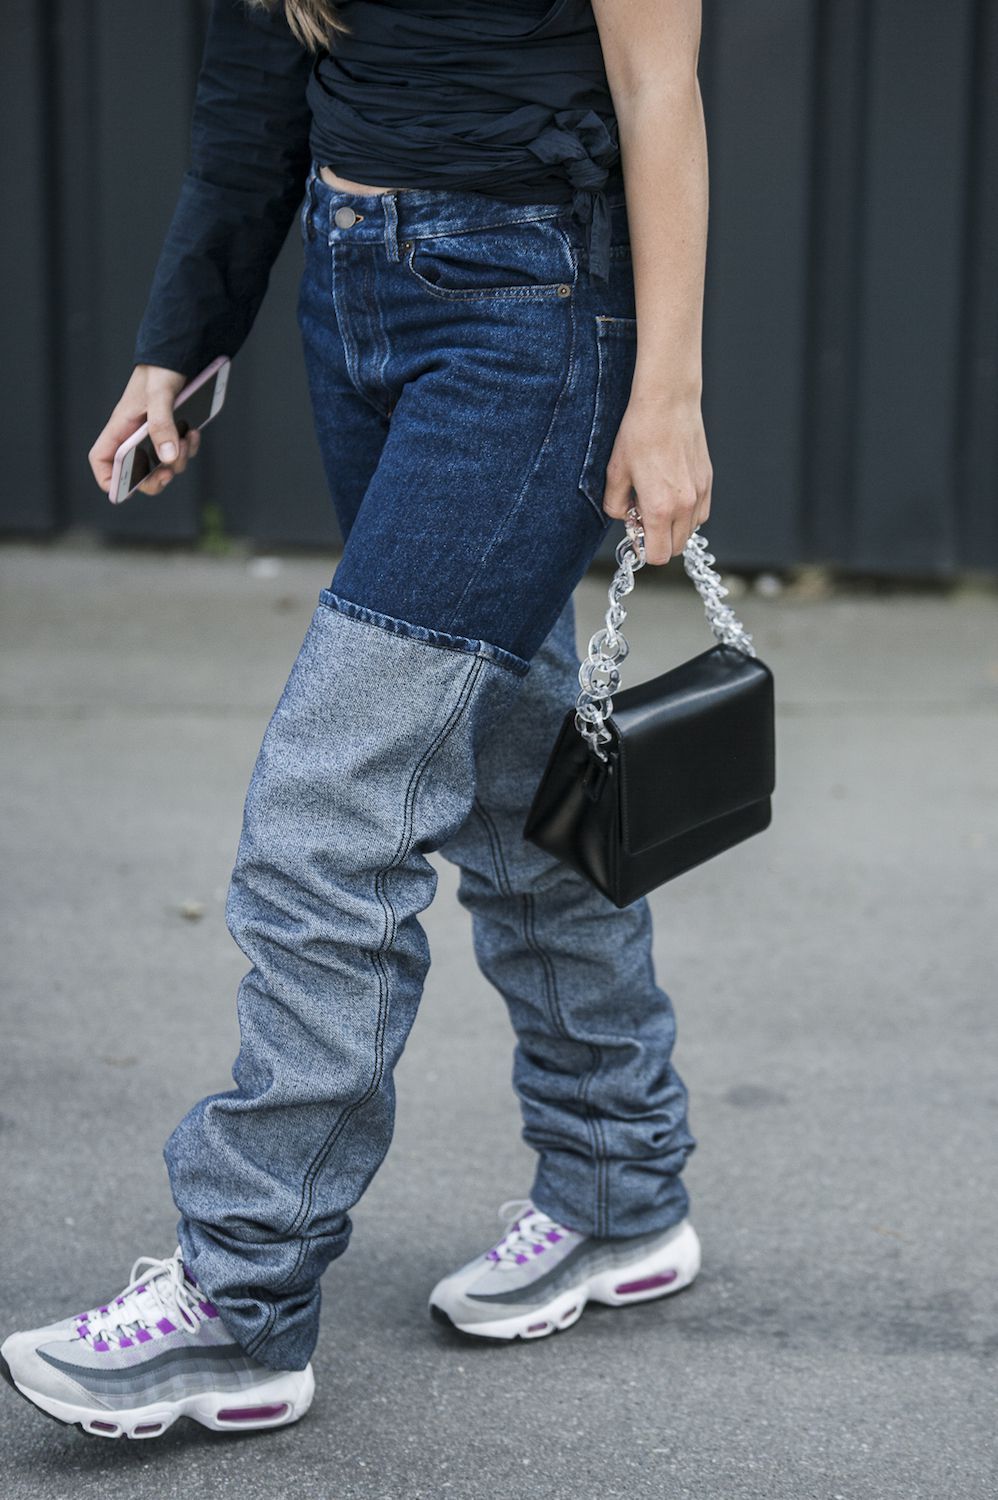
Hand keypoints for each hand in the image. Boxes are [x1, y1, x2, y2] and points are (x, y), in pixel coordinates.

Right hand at [89, 364, 200, 496]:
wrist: (180, 353)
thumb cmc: (160, 369)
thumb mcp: (160, 395)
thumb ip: (162, 425)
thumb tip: (167, 459)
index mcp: (121, 427)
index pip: (102, 458)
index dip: (108, 478)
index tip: (124, 490)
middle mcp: (134, 435)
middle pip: (136, 472)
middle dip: (153, 480)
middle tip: (168, 474)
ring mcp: (154, 435)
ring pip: (163, 465)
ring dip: (179, 460)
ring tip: (187, 438)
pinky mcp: (172, 432)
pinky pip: (179, 452)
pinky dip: (189, 447)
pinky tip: (193, 431)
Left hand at [600, 389, 712, 564]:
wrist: (668, 403)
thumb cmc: (639, 433)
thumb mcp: (615, 472)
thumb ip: (615, 504)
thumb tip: (624, 516)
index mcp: (659, 508)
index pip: (658, 555)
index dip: (644, 549)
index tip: (636, 533)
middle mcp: (684, 506)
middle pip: (676, 548)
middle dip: (659, 540)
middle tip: (644, 516)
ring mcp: (700, 494)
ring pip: (690, 531)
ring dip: (674, 526)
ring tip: (659, 501)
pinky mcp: (708, 481)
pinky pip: (701, 513)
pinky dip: (688, 513)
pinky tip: (673, 492)